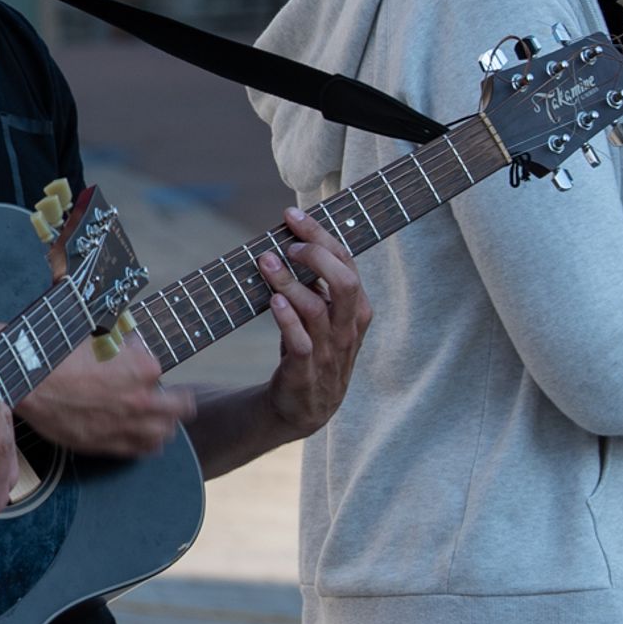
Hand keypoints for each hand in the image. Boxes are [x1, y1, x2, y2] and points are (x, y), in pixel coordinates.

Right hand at [18, 325, 188, 458]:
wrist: (30, 382)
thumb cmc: (59, 355)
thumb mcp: (97, 336)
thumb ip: (122, 345)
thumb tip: (130, 345)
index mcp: (143, 368)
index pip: (160, 369)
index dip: (147, 364)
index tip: (136, 362)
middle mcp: (141, 400)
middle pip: (179, 407)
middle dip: (178, 400)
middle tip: (177, 399)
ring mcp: (126, 425)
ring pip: (164, 432)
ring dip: (165, 425)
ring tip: (162, 420)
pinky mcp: (108, 444)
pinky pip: (141, 450)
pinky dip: (148, 443)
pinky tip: (146, 438)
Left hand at [249, 212, 370, 442]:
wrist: (303, 408)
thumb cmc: (311, 350)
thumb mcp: (321, 316)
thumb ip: (316, 284)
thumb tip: (294, 238)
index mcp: (356, 310)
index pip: (347, 263)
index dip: (321, 236)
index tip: (292, 215)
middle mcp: (347, 329)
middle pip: (345, 282)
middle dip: (317, 254)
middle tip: (288, 243)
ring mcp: (329, 353)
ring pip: (317, 309)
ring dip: (290, 283)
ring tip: (266, 263)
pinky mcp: (306, 373)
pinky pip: (301, 343)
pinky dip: (287, 320)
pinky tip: (272, 301)